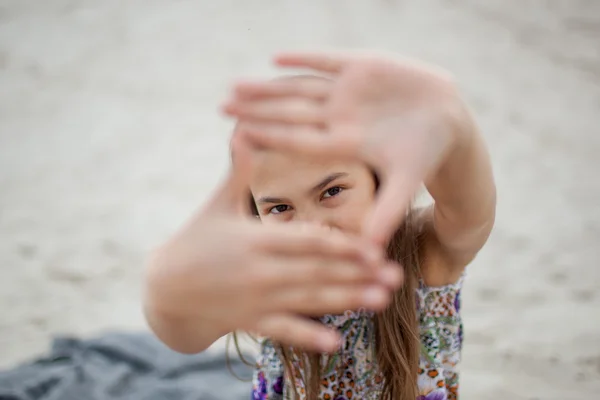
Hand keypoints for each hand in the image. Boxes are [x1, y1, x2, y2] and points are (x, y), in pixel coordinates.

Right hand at [144, 135, 402, 351]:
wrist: (166, 289)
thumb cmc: (196, 239)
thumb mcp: (217, 203)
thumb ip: (238, 170)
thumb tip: (245, 127)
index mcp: (255, 240)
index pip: (307, 242)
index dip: (342, 245)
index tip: (374, 247)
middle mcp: (259, 272)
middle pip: (317, 273)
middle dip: (358, 275)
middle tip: (396, 277)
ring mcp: (256, 301)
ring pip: (309, 302)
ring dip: (347, 302)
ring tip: (381, 302)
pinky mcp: (251, 322)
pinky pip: (284, 332)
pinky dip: (309, 337)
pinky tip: (336, 343)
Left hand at [223, 52, 468, 244]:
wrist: (445, 121)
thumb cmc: (423, 154)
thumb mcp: (405, 182)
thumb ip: (387, 211)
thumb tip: (371, 251)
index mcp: (343, 143)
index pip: (299, 140)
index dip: (270, 136)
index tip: (238, 135)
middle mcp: (339, 117)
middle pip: (290, 111)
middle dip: (257, 108)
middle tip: (222, 106)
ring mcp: (348, 91)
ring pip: (300, 85)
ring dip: (270, 85)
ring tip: (237, 85)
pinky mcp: (363, 66)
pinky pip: (328, 60)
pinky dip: (305, 57)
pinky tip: (276, 57)